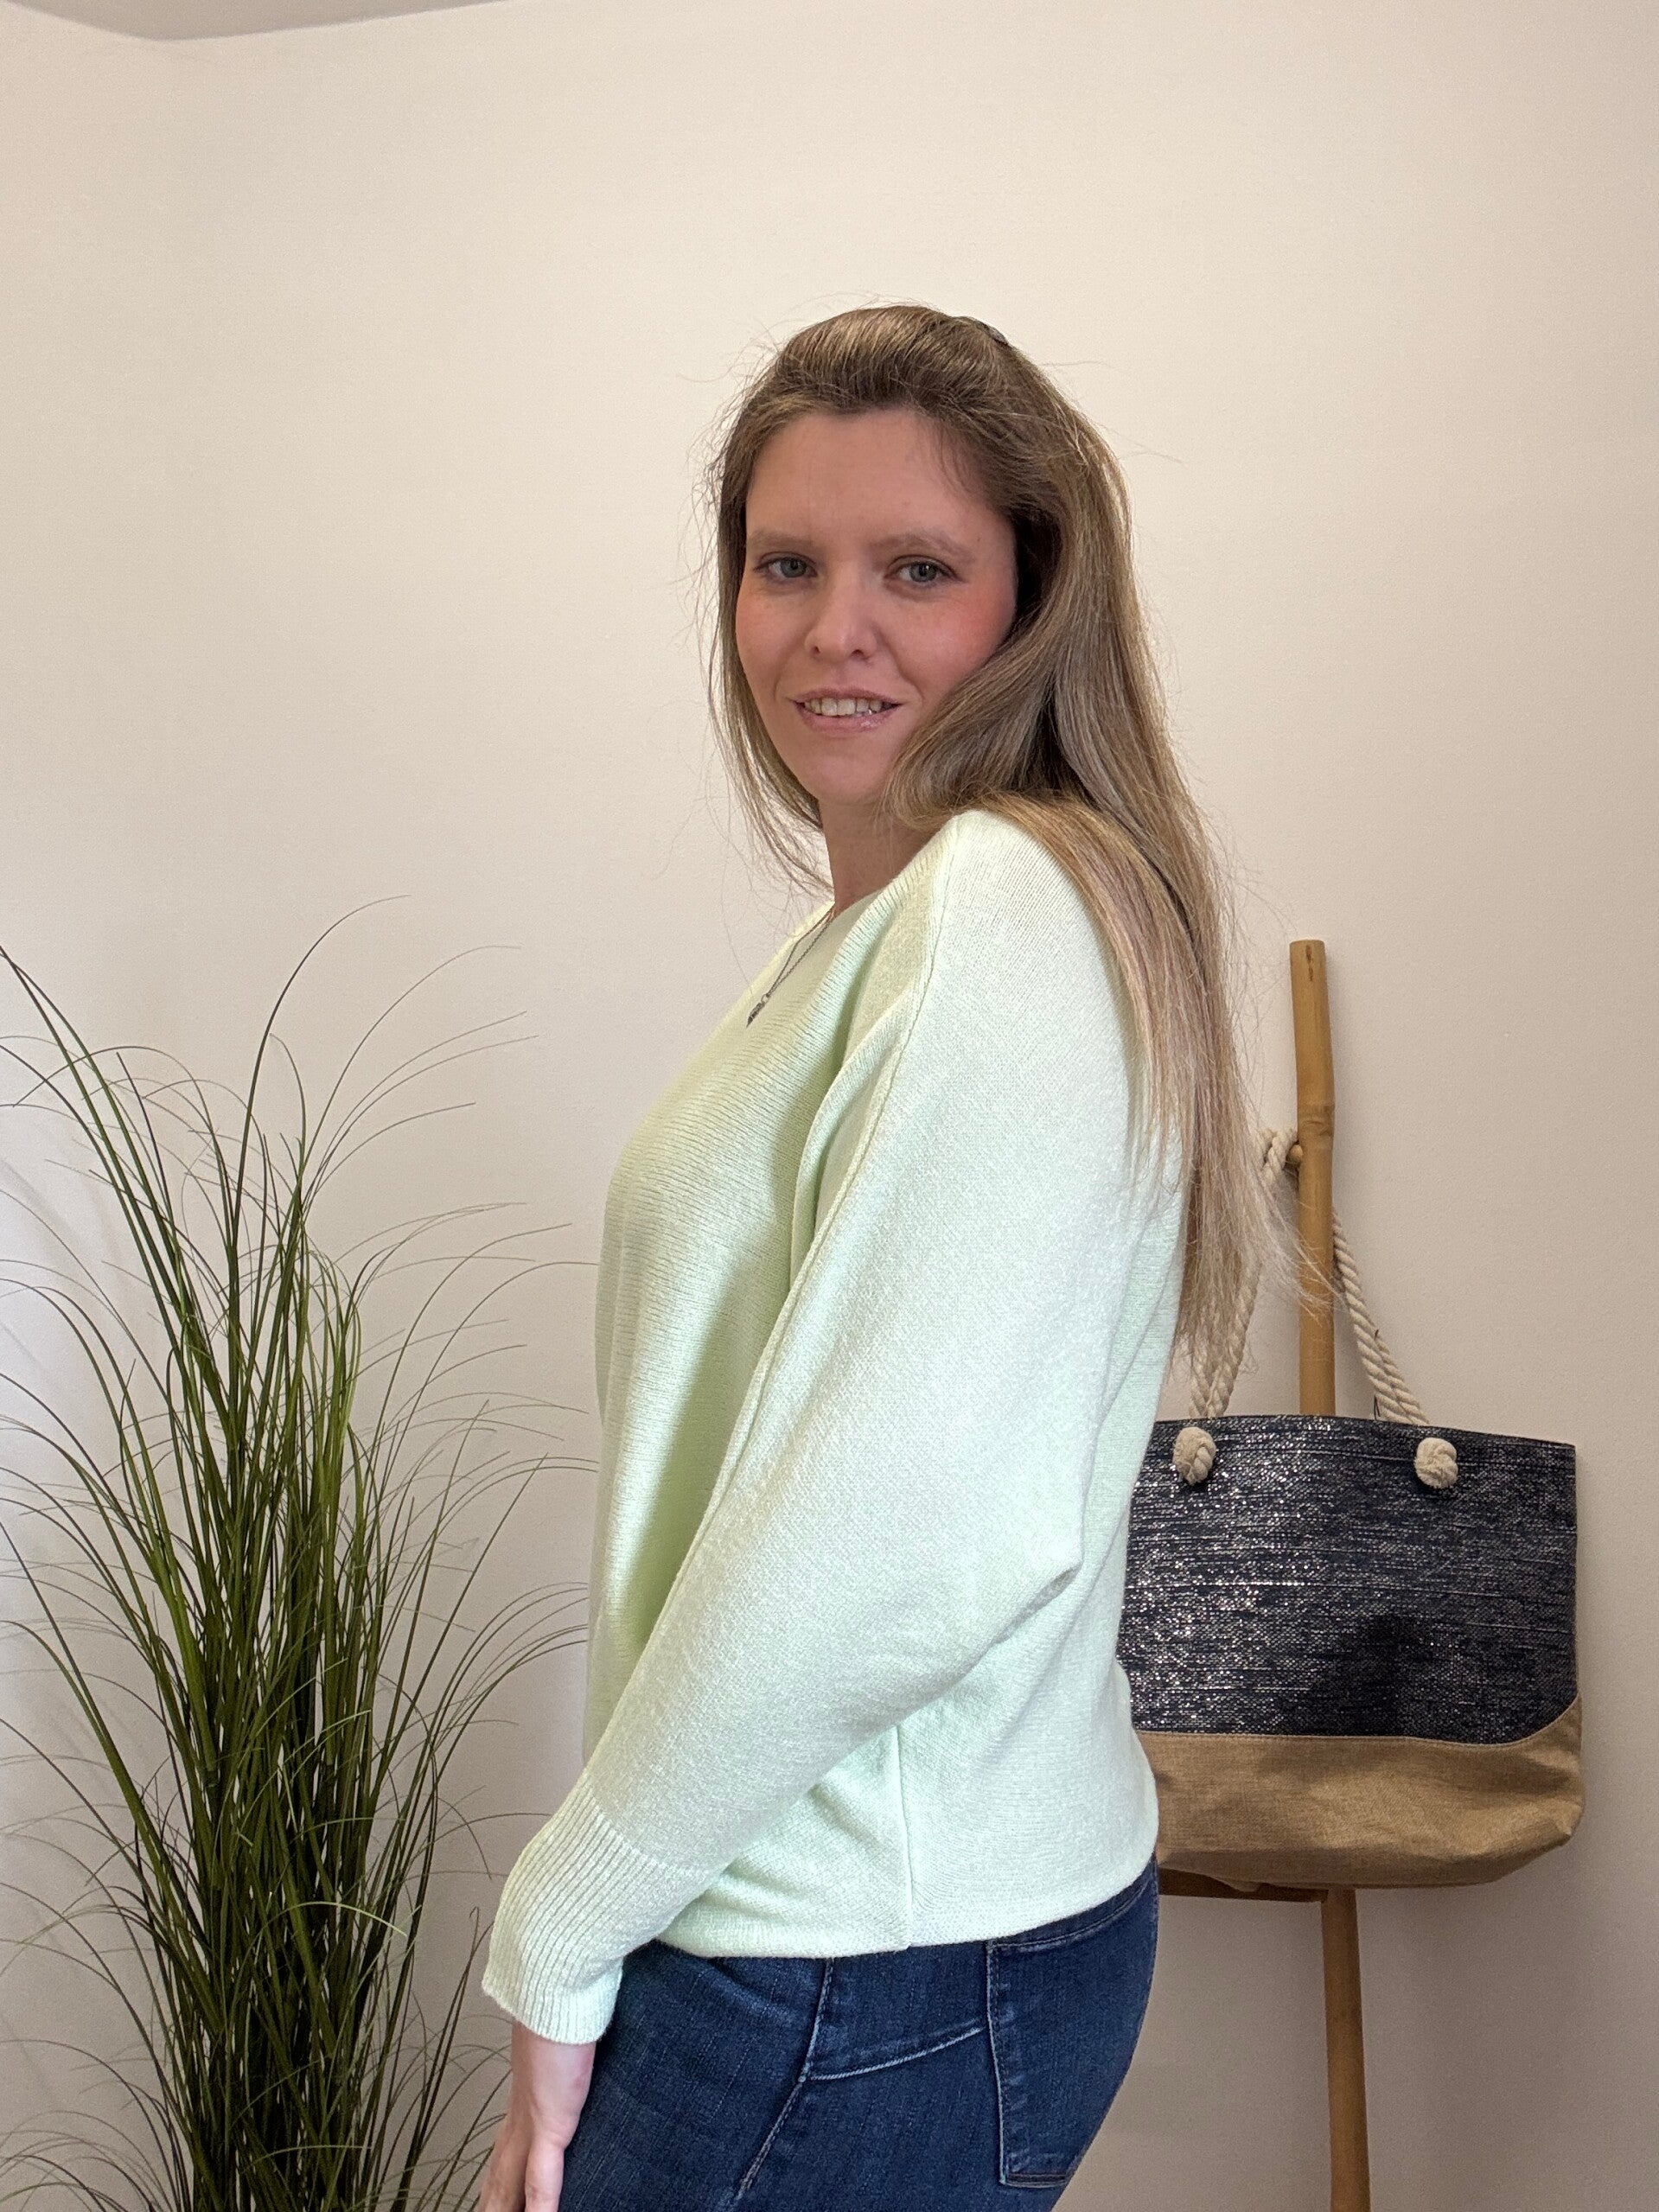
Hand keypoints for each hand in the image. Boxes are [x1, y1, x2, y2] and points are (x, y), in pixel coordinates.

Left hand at [479, 2020, 597, 2211]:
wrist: (557, 1989)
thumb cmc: (564, 2009)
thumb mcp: (568, 2048)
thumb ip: (568, 2069)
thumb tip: (577, 2067)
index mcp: (523, 2103)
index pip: (504, 2157)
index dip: (497, 2185)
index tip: (492, 2200)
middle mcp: (519, 2119)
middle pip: (499, 2180)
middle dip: (492, 2205)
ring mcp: (531, 2125)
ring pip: (509, 2187)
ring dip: (503, 2210)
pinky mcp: (549, 2124)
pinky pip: (541, 2180)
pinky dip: (540, 2207)